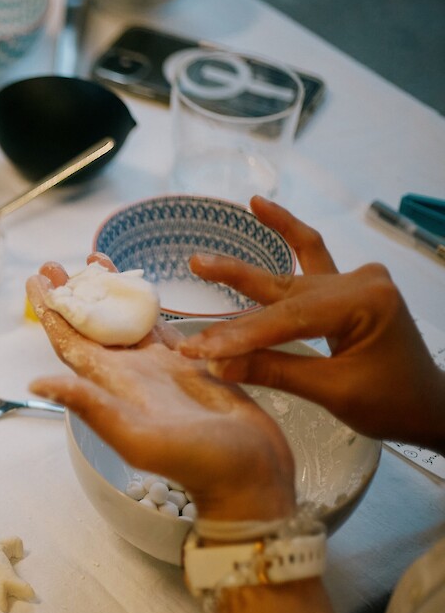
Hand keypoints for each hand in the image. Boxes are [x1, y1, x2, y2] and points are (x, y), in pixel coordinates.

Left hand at [27, 254, 295, 522]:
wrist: (251, 479)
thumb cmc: (198, 465)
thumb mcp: (137, 437)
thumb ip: (91, 407)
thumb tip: (34, 383)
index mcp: (113, 386)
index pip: (71, 342)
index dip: (52, 312)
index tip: (36, 279)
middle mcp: (131, 375)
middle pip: (91, 327)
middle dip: (72, 295)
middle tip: (54, 262)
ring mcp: (162, 370)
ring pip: (125, 323)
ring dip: (107, 294)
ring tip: (93, 260)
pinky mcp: (194, 366)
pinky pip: (163, 328)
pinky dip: (148, 306)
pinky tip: (141, 288)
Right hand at [180, 197, 444, 451]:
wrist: (428, 405)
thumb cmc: (392, 402)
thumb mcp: (333, 392)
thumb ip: (275, 372)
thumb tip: (218, 364)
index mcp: (365, 304)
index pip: (287, 319)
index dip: (239, 335)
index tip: (198, 349)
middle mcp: (361, 283)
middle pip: (284, 290)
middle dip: (234, 292)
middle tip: (191, 274)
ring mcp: (356, 280)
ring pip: (291, 272)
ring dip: (246, 266)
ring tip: (201, 259)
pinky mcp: (349, 285)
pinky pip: (312, 254)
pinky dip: (287, 233)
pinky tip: (260, 207)